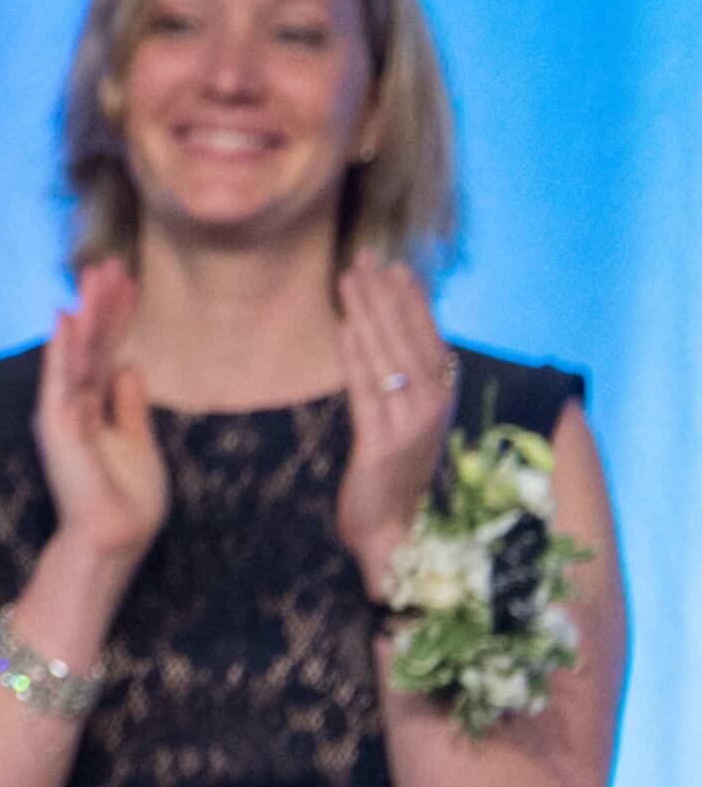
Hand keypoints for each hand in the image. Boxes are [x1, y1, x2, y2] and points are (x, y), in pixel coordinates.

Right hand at [34, 258, 165, 570]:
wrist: (115, 539)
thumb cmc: (128, 501)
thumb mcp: (140, 444)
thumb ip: (130, 406)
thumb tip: (130, 367)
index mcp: (93, 406)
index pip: (106, 351)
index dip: (118, 317)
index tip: (129, 281)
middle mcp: (73, 402)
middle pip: (91, 343)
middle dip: (102, 303)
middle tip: (110, 262)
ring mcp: (63, 412)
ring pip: (77, 351)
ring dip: (88, 312)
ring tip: (96, 274)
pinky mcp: (57, 425)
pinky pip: (61, 378)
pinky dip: (63, 347)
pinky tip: (66, 316)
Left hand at [333, 256, 453, 591]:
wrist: (394, 530)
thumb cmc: (395, 472)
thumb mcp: (402, 419)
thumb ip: (398, 380)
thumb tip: (380, 330)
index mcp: (443, 401)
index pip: (430, 340)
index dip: (413, 303)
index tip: (395, 267)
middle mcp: (434, 410)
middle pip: (408, 341)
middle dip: (386, 296)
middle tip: (365, 257)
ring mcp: (411, 428)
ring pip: (388, 359)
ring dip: (367, 314)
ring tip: (348, 279)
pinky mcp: (383, 445)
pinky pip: (367, 392)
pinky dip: (355, 359)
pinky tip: (343, 329)